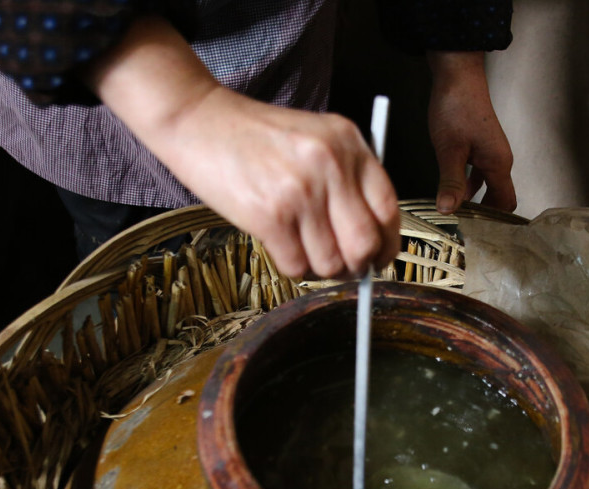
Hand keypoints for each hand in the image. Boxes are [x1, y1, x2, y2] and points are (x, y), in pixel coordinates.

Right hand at [84, 17, 399, 278]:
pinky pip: (296, 266)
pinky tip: (279, 244)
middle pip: (365, 245)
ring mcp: (301, 191)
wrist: (199, 120)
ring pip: (330, 263)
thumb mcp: (316, 139)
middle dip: (356, 266)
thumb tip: (370, 244)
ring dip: (318, 268)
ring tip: (301, 247)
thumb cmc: (258, 138)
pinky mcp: (269, 214)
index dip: (387, 244)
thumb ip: (347, 180)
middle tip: (342, 267)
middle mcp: (331, 165)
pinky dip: (290, 265)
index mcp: (350, 144)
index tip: (378, 258)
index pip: (389, 210)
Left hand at [427, 51, 515, 214]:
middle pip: (498, 197)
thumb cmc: (456, 107)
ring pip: (486, 186)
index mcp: (498, 164)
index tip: (478, 235)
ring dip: (472, 200)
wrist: (457, 74)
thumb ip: (451, 182)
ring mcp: (490, 152)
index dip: (495, 222)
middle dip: (483, 214)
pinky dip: (467, 185)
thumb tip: (449, 210)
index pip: (505, 204)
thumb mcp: (449, 150)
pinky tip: (451, 188)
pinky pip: (478, 173)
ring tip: (455, 214)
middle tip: (465, 230)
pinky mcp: (480, 145)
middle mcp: (499, 160)